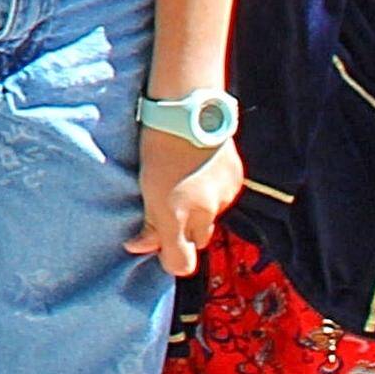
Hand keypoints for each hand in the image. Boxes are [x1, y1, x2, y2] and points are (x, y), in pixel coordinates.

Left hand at [135, 129, 241, 275]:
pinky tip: (199, 170)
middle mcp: (206, 212)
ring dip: (200, 209)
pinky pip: (224, 197)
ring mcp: (225, 196)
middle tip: (168, 207)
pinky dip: (213, 191)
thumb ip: (149, 224)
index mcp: (178, 216)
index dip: (170, 258)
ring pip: (212, 217)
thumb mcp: (146, 186)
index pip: (182, 264)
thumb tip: (138, 246)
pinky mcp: (236, 179)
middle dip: (185, 233)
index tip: (157, 244)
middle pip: (198, 241)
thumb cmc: (158, 146)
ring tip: (183, 181)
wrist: (188, 110)